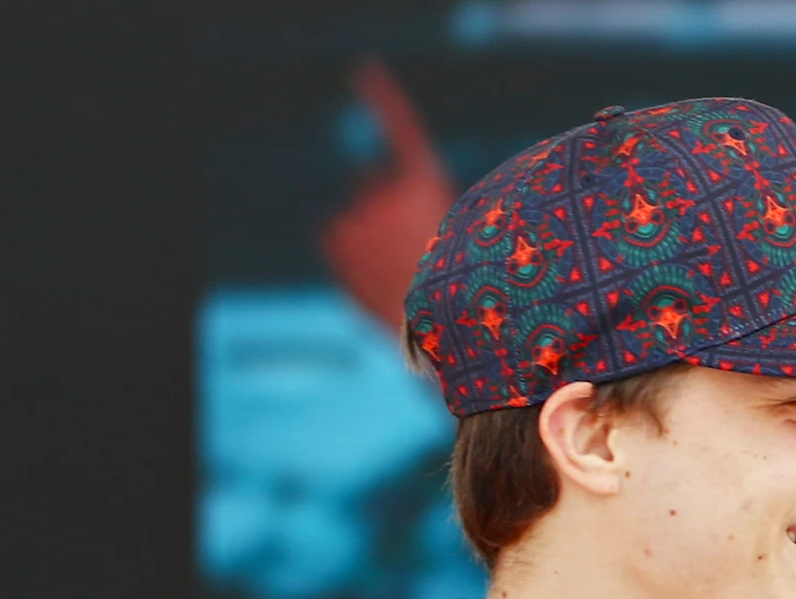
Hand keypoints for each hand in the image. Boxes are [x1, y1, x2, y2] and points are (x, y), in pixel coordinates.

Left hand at [319, 57, 454, 330]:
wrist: (438, 331)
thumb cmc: (461, 290)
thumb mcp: (461, 240)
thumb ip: (422, 212)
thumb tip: (386, 209)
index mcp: (425, 184)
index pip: (402, 128)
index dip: (382, 97)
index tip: (363, 69)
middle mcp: (385, 189)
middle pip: (373, 182)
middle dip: (382, 202)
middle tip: (410, 245)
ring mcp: (355, 214)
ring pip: (356, 212)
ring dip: (368, 231)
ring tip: (394, 268)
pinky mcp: (334, 238)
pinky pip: (337, 235)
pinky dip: (349, 249)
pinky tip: (372, 273)